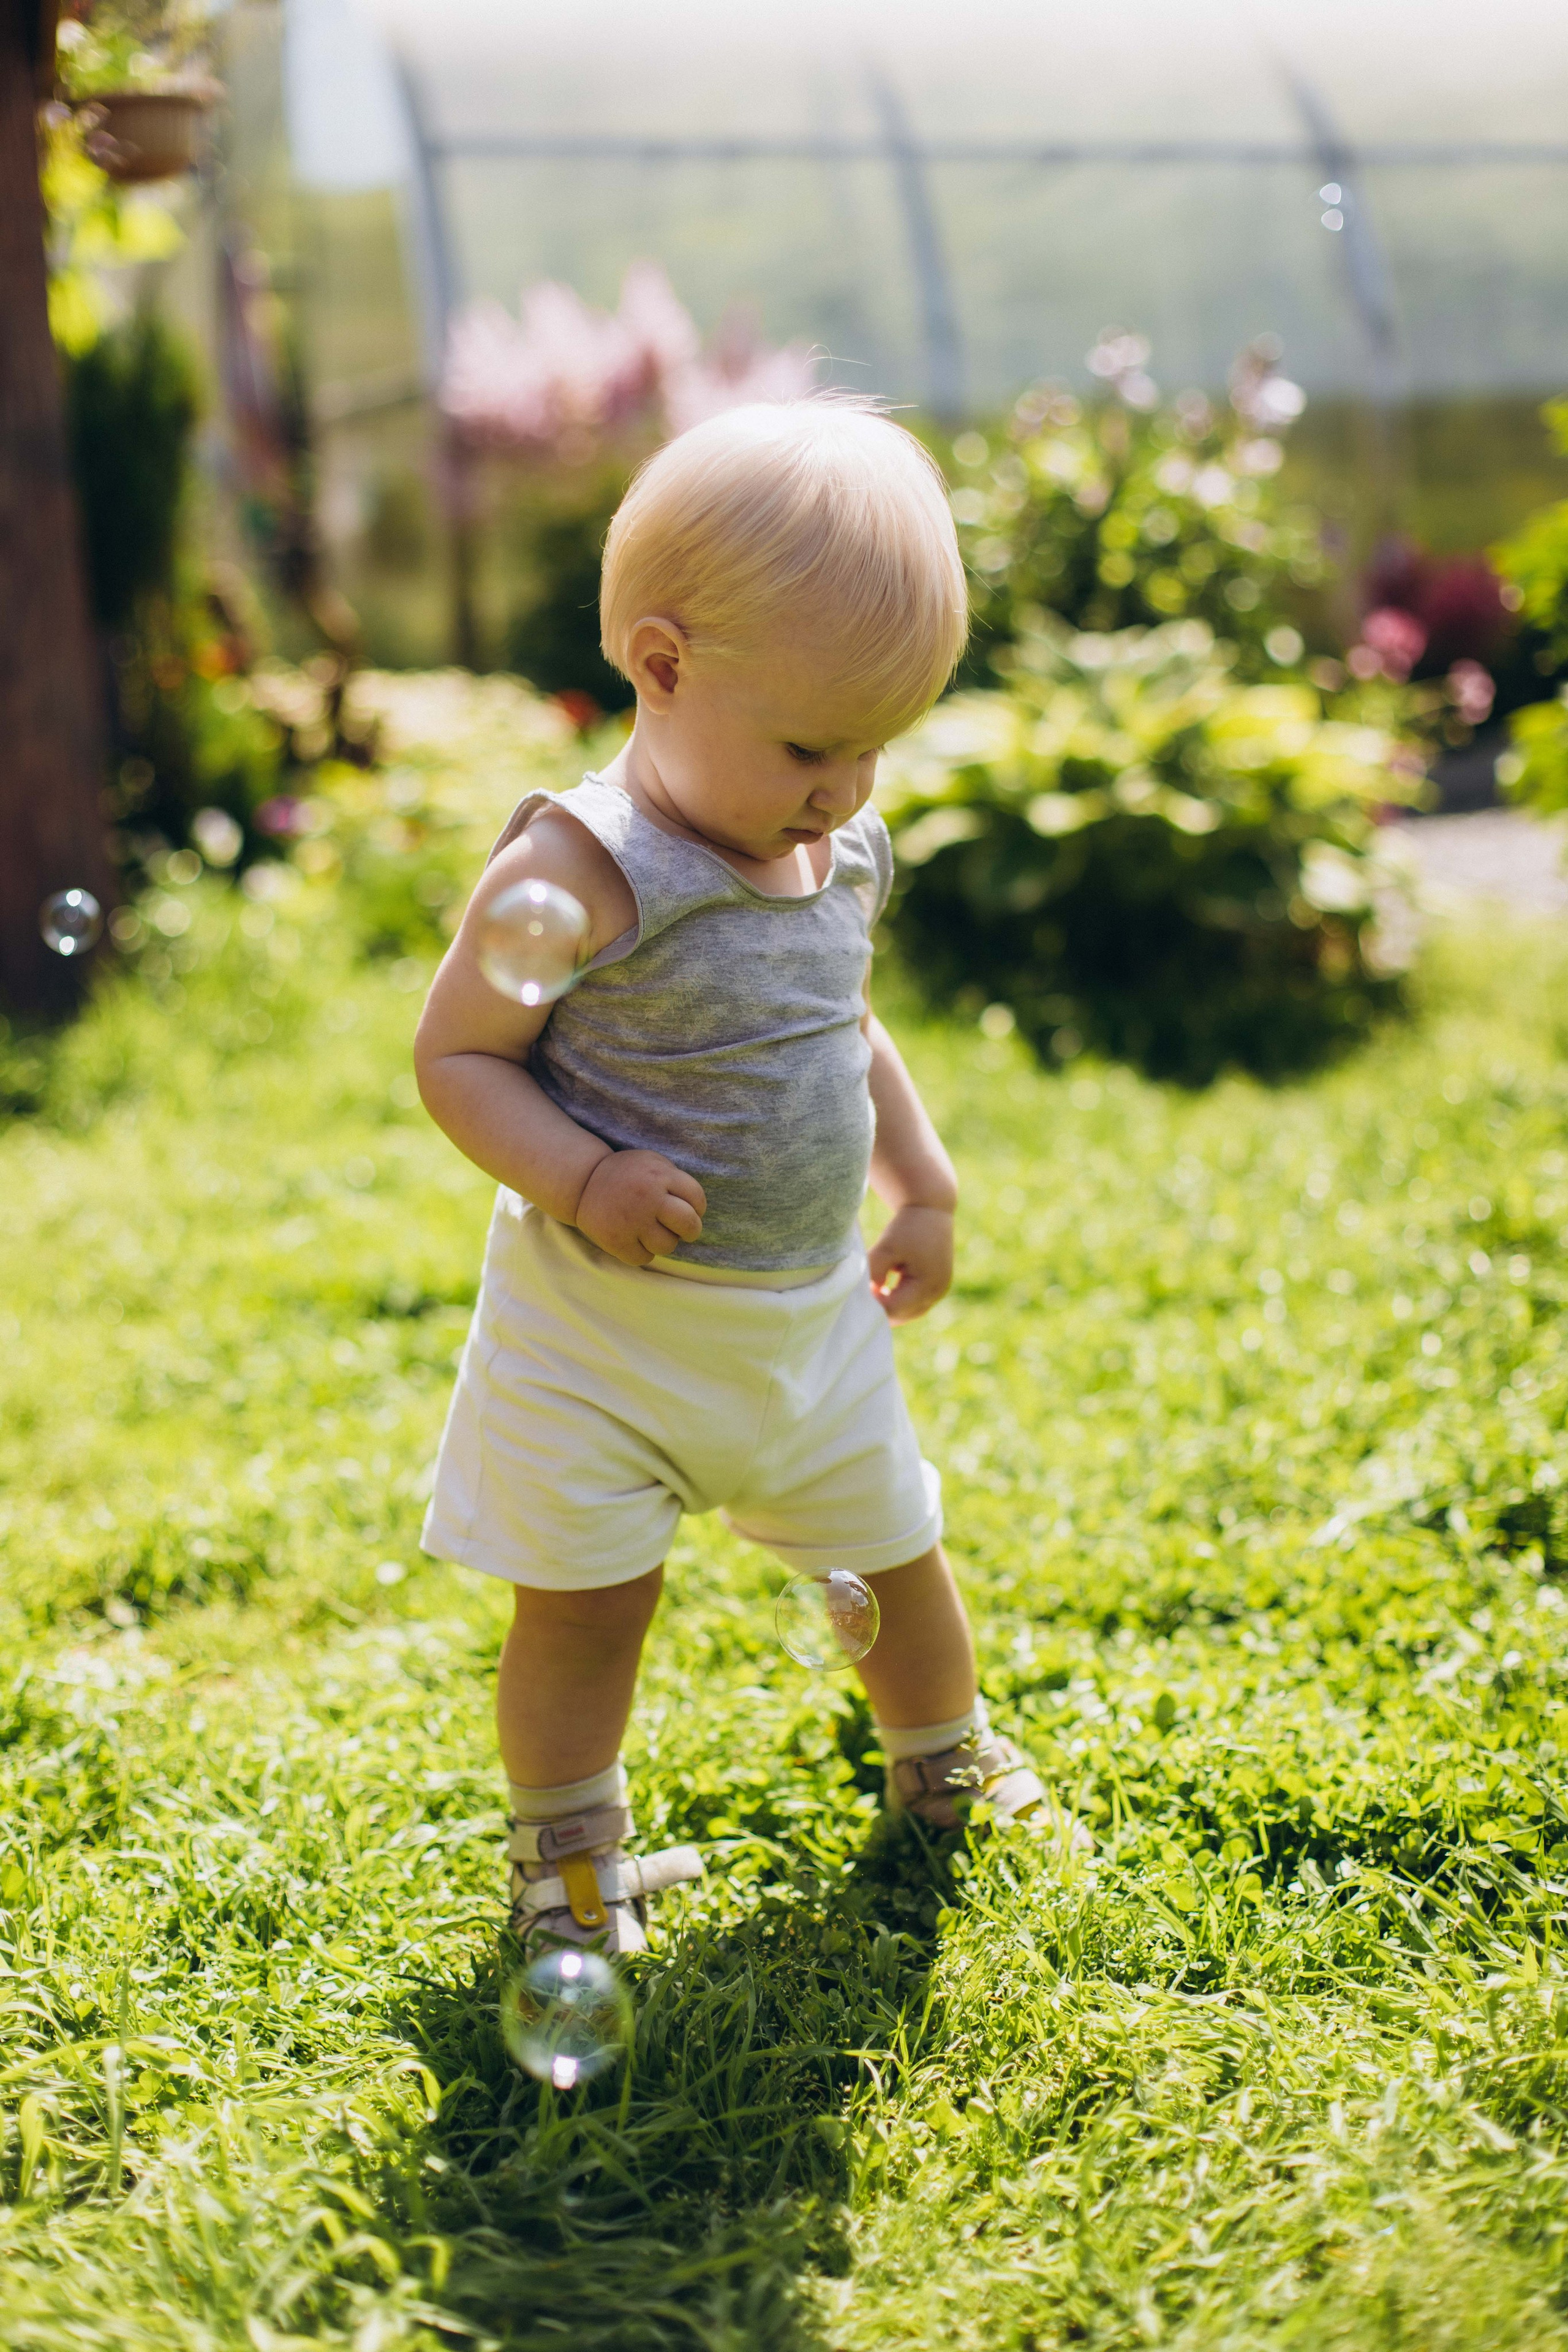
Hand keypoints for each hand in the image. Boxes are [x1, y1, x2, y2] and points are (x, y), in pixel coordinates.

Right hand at [575, 1150, 705, 1266]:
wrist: (583, 1181)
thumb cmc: (627, 1174)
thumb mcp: (652, 1163)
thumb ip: (675, 1180)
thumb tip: (697, 1208)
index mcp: (659, 1176)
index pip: (697, 1198)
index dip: (698, 1207)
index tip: (691, 1210)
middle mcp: (647, 1198)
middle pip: (689, 1224)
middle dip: (691, 1230)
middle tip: (684, 1230)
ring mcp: (631, 1221)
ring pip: (668, 1245)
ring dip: (665, 1242)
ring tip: (653, 1231)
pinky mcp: (616, 1241)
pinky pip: (645, 1258)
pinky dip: (643, 1252)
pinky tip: (635, 1239)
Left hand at [868, 1203, 953, 1323]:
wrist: (930, 1209)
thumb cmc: (906, 1227)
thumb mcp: (885, 1248)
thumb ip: (874, 1272)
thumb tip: (867, 1294)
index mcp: (927, 1285)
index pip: (894, 1309)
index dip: (873, 1305)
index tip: (859, 1291)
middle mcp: (937, 1292)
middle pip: (902, 1316)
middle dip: (881, 1309)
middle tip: (861, 1296)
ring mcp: (940, 1291)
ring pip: (908, 1313)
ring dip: (890, 1306)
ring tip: (872, 1291)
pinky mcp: (937, 1287)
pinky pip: (915, 1304)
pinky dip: (899, 1301)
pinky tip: (883, 1290)